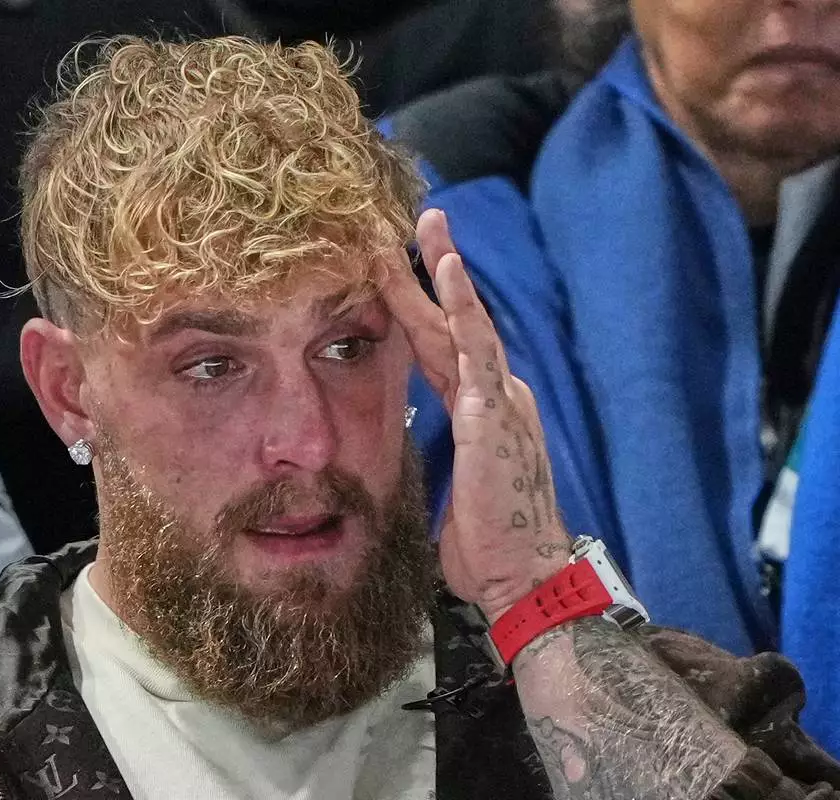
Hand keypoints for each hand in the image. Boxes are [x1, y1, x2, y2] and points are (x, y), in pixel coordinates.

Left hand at [383, 209, 570, 622]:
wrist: (524, 577)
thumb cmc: (491, 543)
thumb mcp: (458, 487)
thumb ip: (444, 455)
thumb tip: (417, 446)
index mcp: (483, 412)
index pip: (443, 348)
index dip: (419, 309)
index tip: (396, 272)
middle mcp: (495, 394)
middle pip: (452, 322)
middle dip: (431, 269)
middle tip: (416, 222)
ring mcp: (498, 398)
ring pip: (461, 321)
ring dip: (441, 270)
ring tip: (426, 224)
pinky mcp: (492, 410)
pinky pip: (474, 345)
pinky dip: (460, 304)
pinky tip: (446, 267)